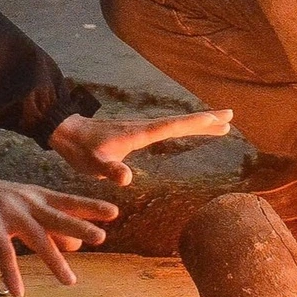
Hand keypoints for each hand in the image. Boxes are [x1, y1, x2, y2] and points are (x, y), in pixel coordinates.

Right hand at [0, 159, 119, 296]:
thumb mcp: (20, 207)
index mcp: (35, 196)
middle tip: (103, 236)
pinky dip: (11, 273)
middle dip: (81, 226)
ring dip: (54, 259)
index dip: (90, 206)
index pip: (68, 201)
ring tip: (69, 281)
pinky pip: (4, 252)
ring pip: (36, 237)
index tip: (114, 211)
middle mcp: (26, 202)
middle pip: (58, 216)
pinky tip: (18, 292)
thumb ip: (45, 224)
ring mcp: (8, 212)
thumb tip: (74, 247)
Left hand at [48, 110, 233, 185]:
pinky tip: (184, 132)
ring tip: (219, 126)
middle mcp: (144, 127)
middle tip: (231, 117)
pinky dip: (182, 128)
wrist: (66, 133)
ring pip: (175, 124)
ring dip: (197, 124)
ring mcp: (140, 129)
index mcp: (140, 133)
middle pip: (181, 122)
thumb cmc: (80, 149)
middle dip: (206, 120)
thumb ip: (110, 170)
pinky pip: (166, 129)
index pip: (175, 126)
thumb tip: (127, 179)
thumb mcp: (93, 163)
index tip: (222, 118)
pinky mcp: (135, 133)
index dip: (199, 123)